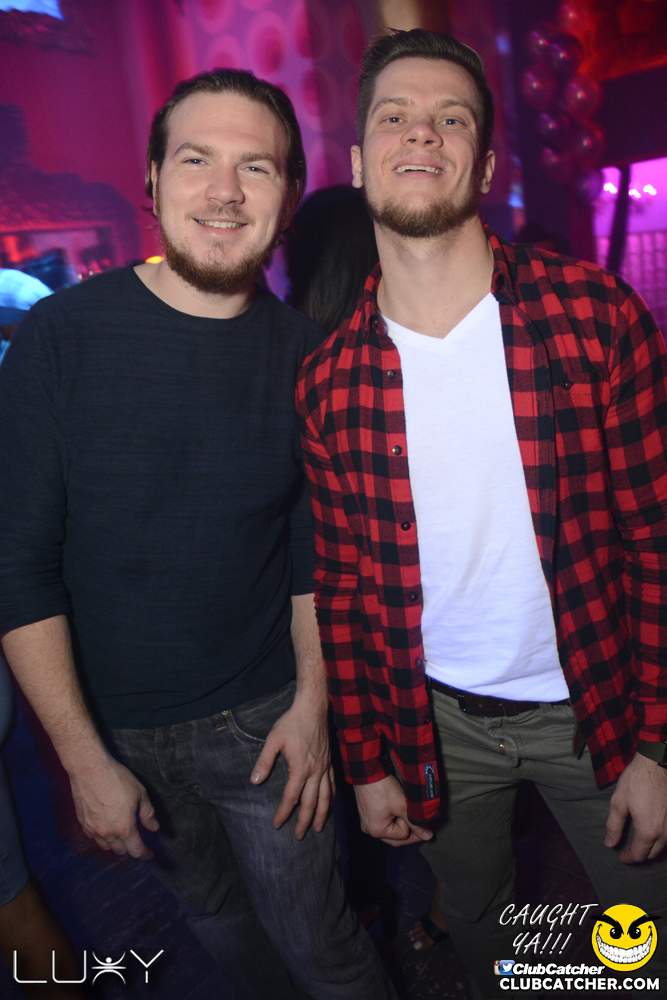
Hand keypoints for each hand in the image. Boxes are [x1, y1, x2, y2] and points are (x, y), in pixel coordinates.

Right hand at [69, 756, 158, 859]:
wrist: (90, 769)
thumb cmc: (117, 779)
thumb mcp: (140, 793)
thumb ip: (148, 814)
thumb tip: (154, 828)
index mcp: (124, 828)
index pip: (136, 850)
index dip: (145, 854)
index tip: (150, 854)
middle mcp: (107, 833)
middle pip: (121, 851)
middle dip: (131, 848)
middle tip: (137, 840)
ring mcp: (93, 830)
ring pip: (106, 847)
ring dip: (116, 844)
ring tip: (122, 835)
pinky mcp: (83, 824)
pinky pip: (94, 838)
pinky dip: (103, 837)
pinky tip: (107, 827)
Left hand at [250, 693, 333, 838]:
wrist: (314, 708)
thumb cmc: (292, 723)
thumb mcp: (273, 739)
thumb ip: (264, 761)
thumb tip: (254, 781)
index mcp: (300, 768)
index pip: (291, 797)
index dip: (283, 812)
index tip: (276, 824)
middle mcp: (315, 771)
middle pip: (311, 802)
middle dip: (304, 821)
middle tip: (298, 836)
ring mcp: (325, 768)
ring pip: (325, 797)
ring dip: (321, 815)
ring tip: (317, 829)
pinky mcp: (330, 762)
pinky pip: (332, 786)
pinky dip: (331, 799)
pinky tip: (329, 806)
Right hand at [354, 775, 432, 846]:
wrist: (368, 771)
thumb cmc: (384, 789)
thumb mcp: (402, 806)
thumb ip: (416, 823)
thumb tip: (428, 837)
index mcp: (377, 831)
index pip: (403, 835)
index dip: (412, 825)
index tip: (415, 812)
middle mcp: (369, 830)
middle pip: (395, 837)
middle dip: (409, 829)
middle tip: (421, 820)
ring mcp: (367, 822)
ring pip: (390, 829)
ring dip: (401, 823)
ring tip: (408, 813)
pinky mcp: (367, 814)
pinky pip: (383, 821)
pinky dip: (393, 818)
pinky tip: (398, 810)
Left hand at [605, 751, 666, 861]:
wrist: (657, 764)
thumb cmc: (636, 781)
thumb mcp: (619, 802)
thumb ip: (614, 826)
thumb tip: (610, 843)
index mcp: (648, 831)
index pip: (638, 854)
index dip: (628, 858)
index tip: (621, 856)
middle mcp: (665, 833)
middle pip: (652, 853)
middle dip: (640, 854)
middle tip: (629, 849)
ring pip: (663, 846)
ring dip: (652, 847)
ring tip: (640, 841)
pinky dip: (661, 838)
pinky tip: (653, 830)